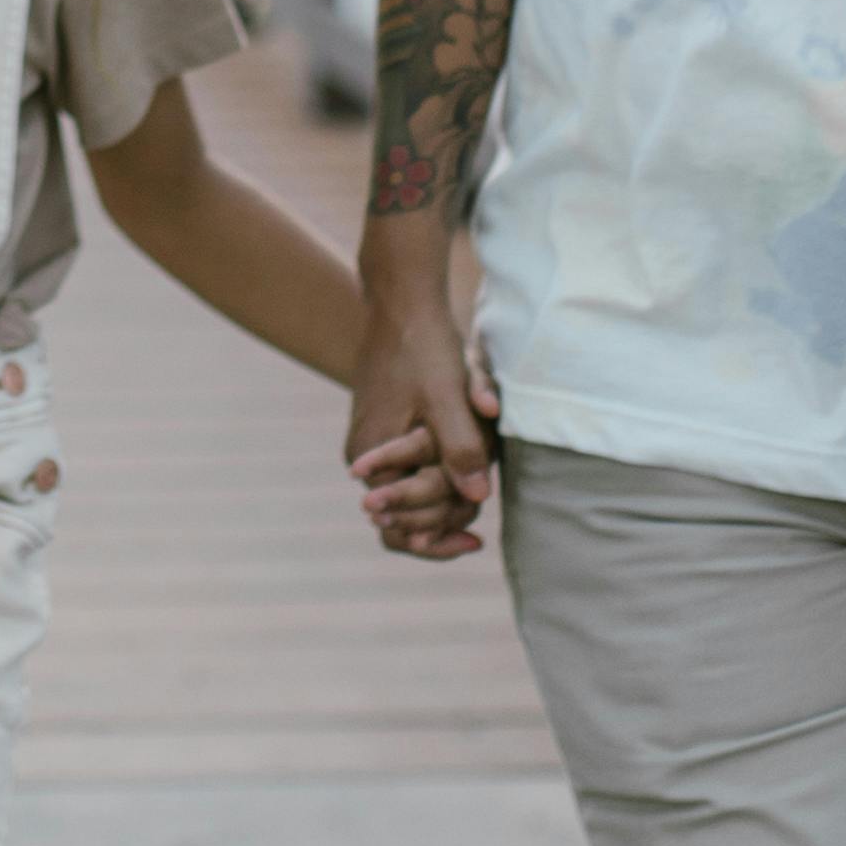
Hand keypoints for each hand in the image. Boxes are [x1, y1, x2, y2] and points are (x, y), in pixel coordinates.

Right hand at [346, 247, 499, 563]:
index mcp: (371, 458)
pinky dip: (437, 482)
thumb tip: (480, 499)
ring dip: (443, 501)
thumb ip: (462, 449)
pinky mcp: (387, 433)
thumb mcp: (446, 398)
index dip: (438, 540)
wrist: (402, 305)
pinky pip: (411, 473)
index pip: (399, 526)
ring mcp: (374, 447)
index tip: (475, 541)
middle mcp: (365, 460)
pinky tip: (464, 484)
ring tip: (476, 510)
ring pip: (410, 495)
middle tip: (478, 535)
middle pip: (402, 518)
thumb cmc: (423, 348)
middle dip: (441, 523)